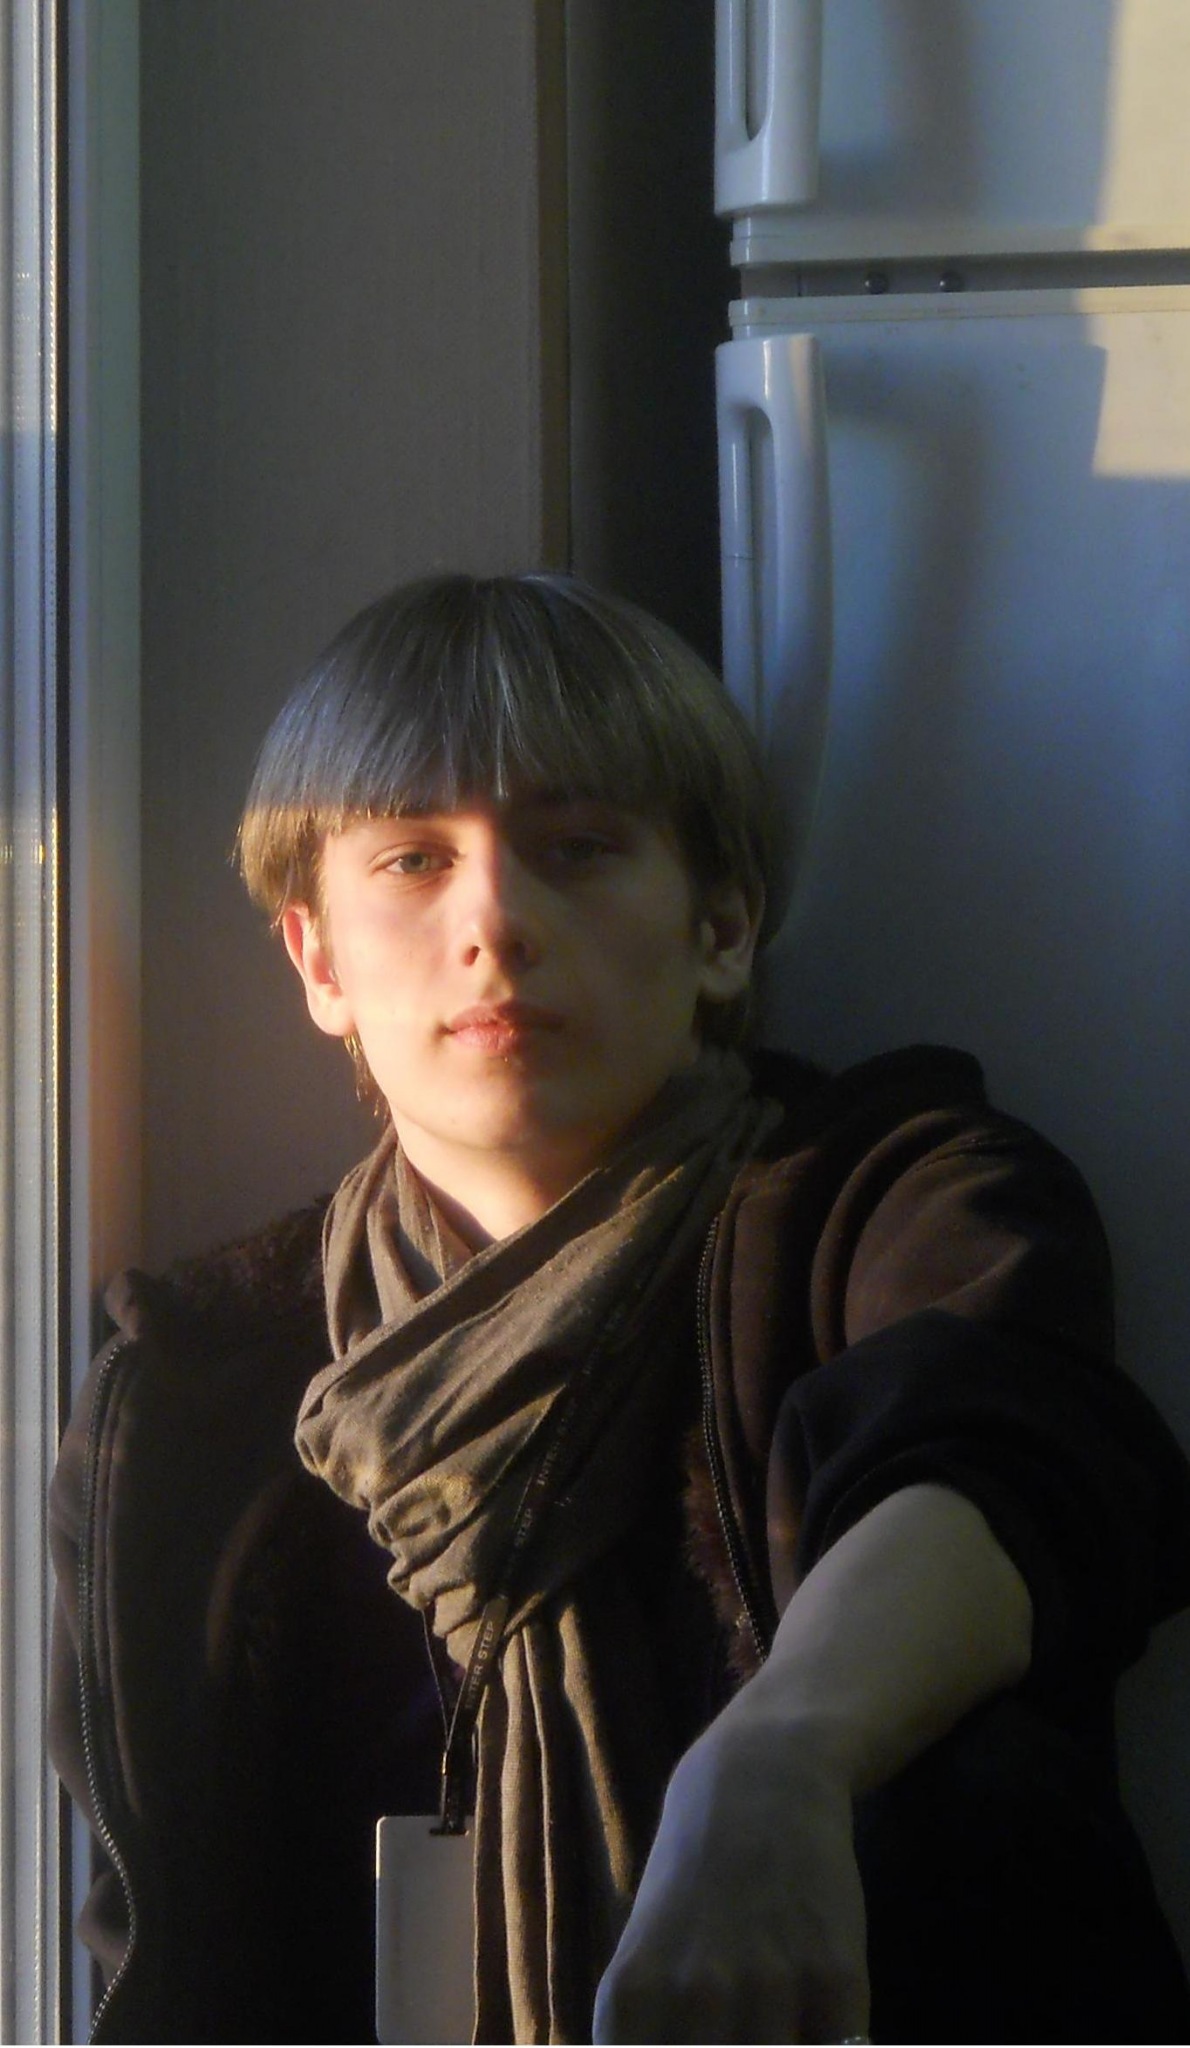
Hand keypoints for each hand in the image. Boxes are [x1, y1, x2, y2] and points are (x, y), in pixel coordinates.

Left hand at [593, 1708, 869, 2043]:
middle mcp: (693, 1999)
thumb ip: (646, 2045)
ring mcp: (769, 1989)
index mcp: (631, 2002)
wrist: (760, 1781)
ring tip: (774, 2036)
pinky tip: (819, 2034)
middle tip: (746, 2047)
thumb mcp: (645, 1966)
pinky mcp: (837, 1979)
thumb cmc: (693, 1887)